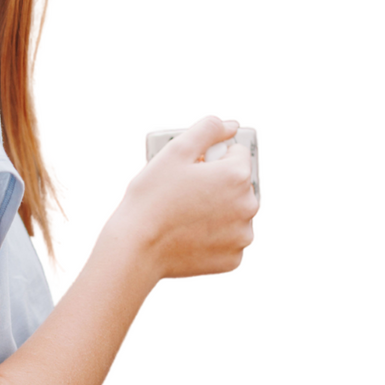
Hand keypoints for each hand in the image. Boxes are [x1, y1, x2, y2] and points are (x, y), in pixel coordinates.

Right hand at [112, 116, 257, 279]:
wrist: (136, 247)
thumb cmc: (151, 197)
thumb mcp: (174, 151)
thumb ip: (207, 129)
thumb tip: (231, 125)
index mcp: (238, 175)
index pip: (236, 153)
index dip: (210, 158)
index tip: (189, 171)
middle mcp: (248, 205)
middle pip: (238, 184)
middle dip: (216, 184)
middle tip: (183, 193)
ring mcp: (242, 235)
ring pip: (234, 212)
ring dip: (218, 210)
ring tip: (184, 215)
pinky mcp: (233, 259)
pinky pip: (228, 240)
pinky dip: (213, 236)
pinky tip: (189, 234)